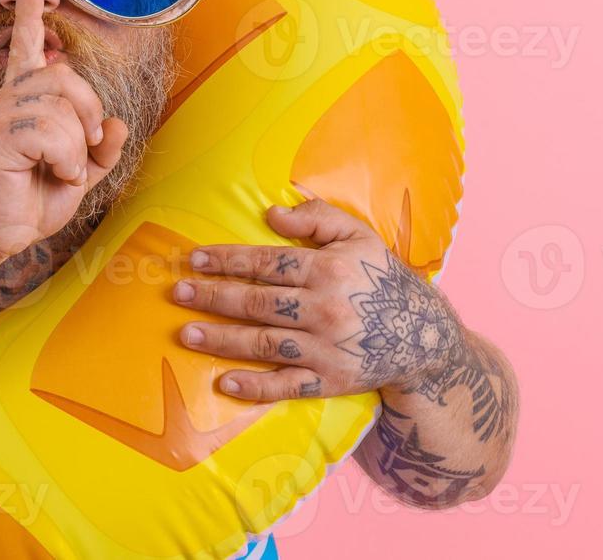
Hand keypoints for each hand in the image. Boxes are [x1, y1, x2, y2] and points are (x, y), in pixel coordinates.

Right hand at [0, 0, 127, 260]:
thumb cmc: (27, 203)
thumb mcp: (77, 177)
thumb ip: (101, 151)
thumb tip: (119, 123)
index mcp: (23, 101)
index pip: (29, 44)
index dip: (31, 9)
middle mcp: (9, 100)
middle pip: (64, 75)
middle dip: (88, 111)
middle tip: (88, 147)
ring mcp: (0, 117)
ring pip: (61, 106)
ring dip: (77, 145)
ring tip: (65, 170)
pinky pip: (51, 132)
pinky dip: (67, 159)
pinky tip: (56, 174)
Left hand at [172, 197, 464, 401]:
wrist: (424, 337)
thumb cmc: (382, 279)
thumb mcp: (359, 236)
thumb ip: (316, 217)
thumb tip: (270, 214)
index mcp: (327, 270)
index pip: (265, 264)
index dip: (226, 261)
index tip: (193, 259)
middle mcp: (324, 309)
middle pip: (257, 303)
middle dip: (213, 297)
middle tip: (178, 293)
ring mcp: (326, 348)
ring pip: (264, 343)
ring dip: (221, 339)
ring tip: (186, 333)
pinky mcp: (330, 381)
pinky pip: (287, 386)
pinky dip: (255, 388)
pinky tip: (224, 383)